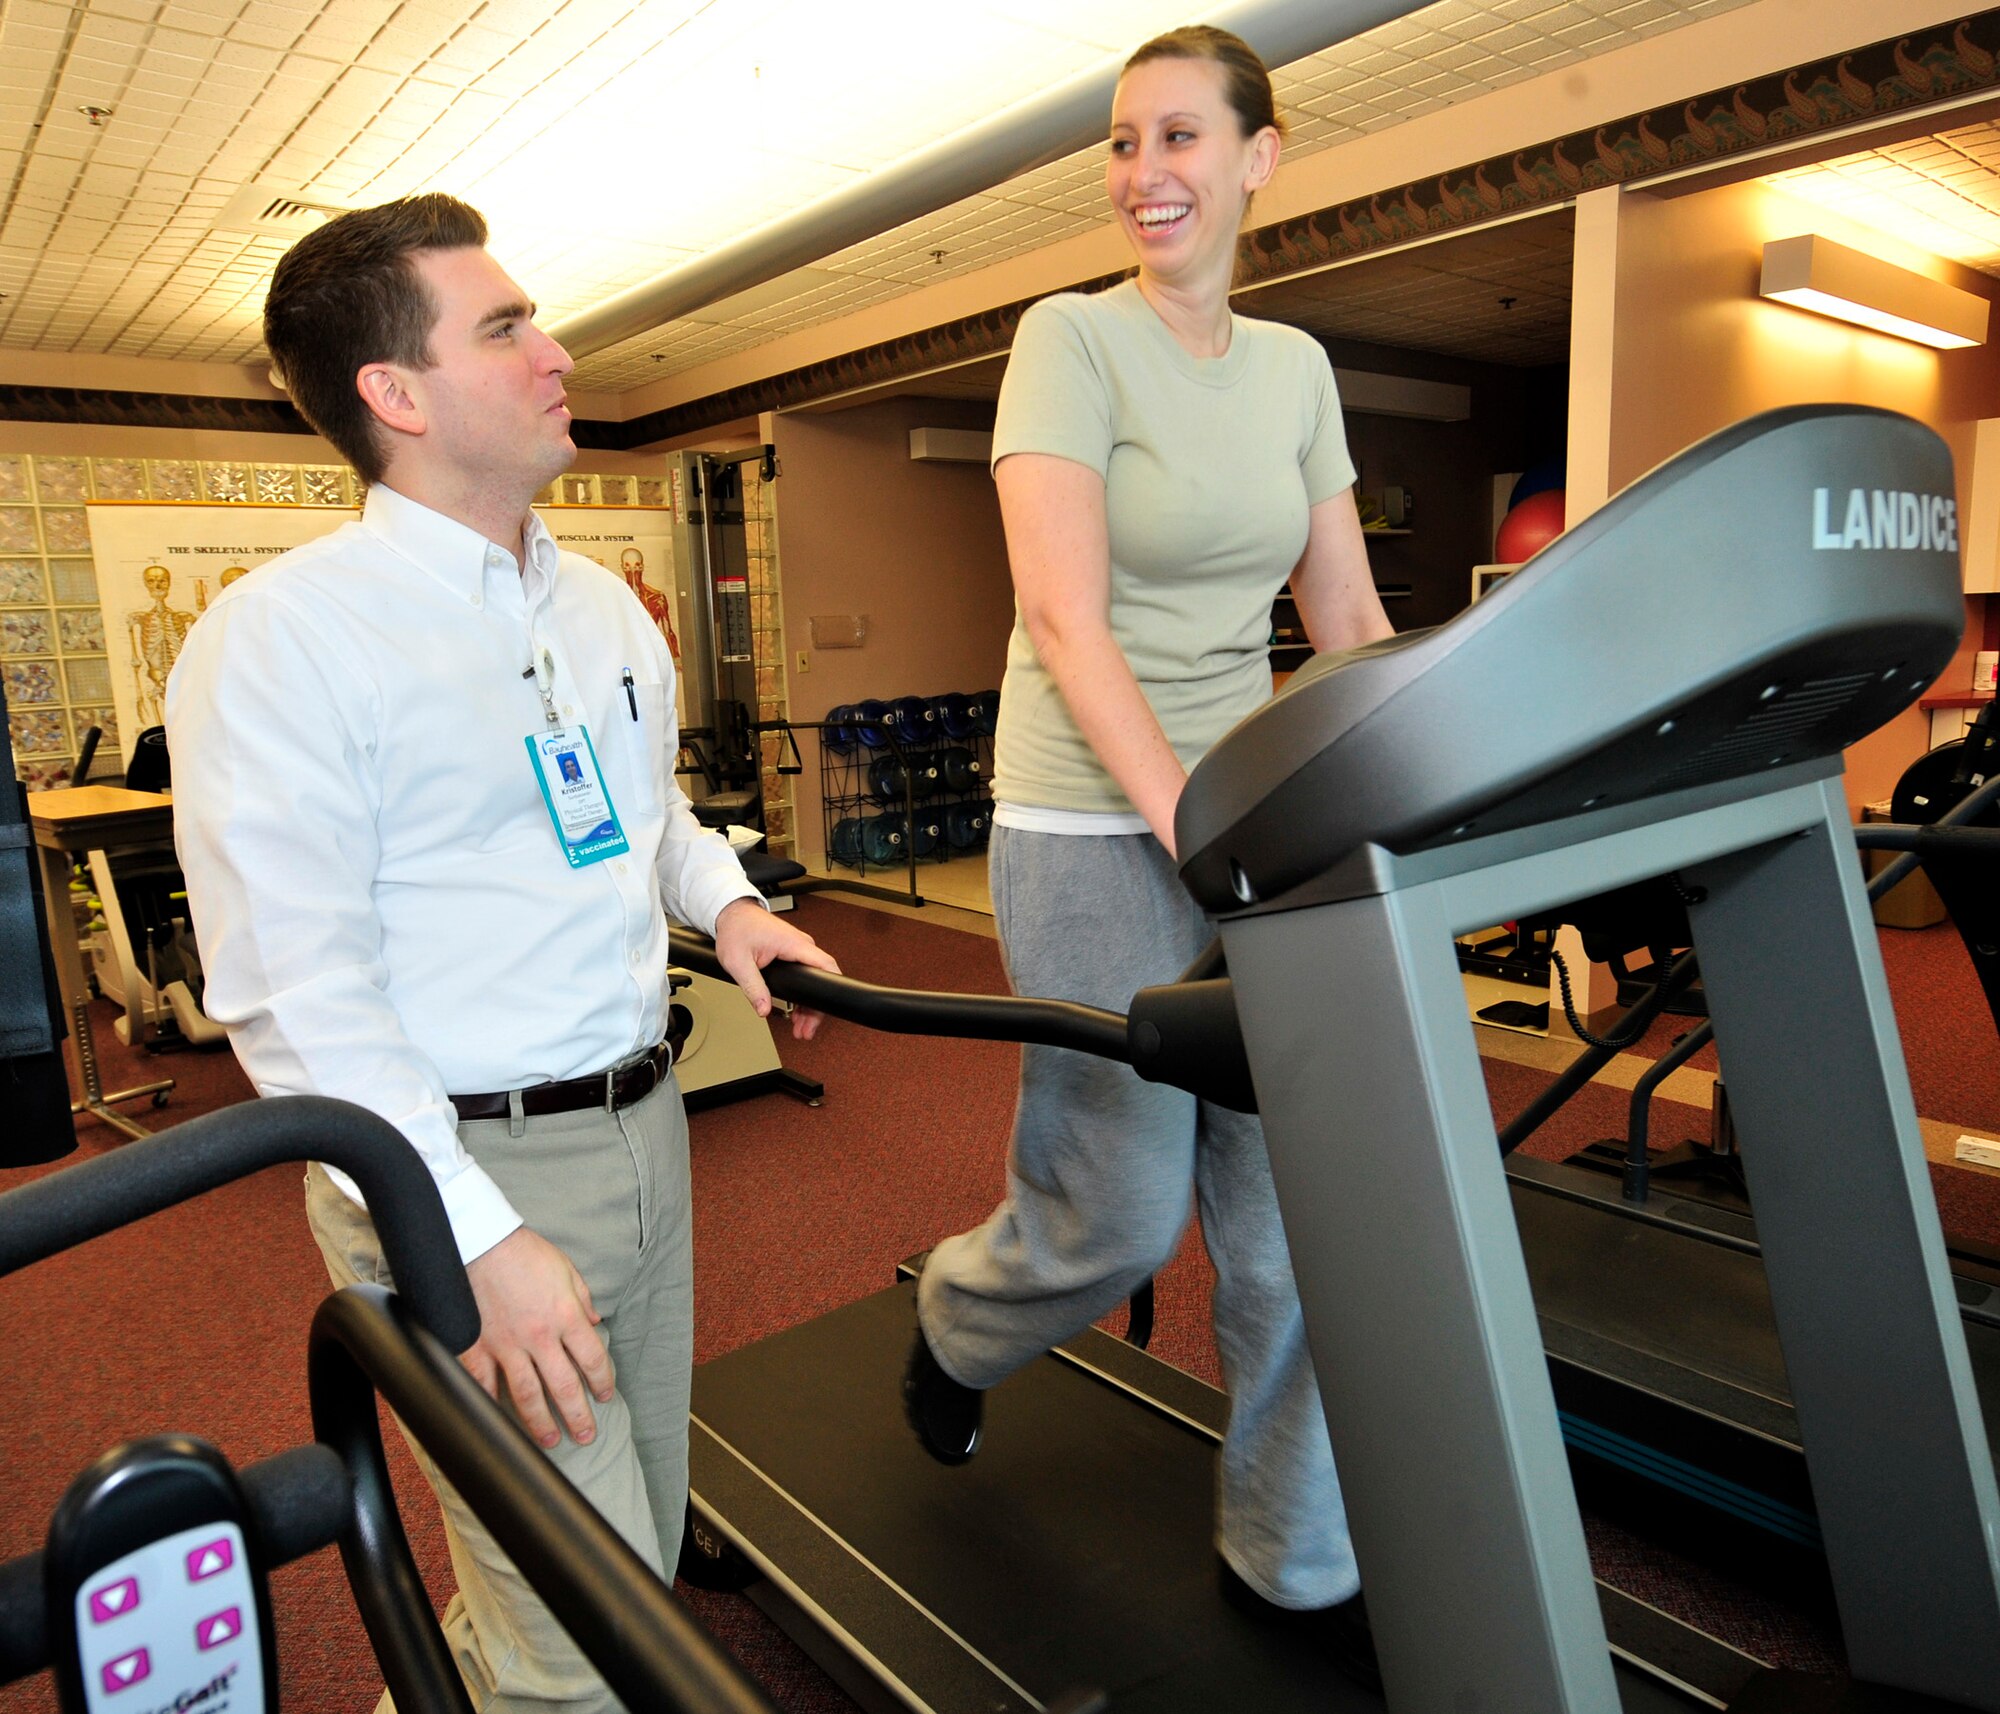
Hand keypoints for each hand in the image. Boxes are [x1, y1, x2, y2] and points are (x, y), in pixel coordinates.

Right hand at [462, 1226, 614, 1449]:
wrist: (481, 1241)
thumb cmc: (524, 1252)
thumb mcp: (565, 1269)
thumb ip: (582, 1299)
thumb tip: (593, 1323)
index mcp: (566, 1316)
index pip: (593, 1359)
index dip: (603, 1381)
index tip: (606, 1395)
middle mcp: (540, 1337)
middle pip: (564, 1387)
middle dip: (578, 1416)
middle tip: (586, 1436)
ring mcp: (507, 1346)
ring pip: (527, 1395)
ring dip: (540, 1423)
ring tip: (549, 1442)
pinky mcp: (478, 1347)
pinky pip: (485, 1385)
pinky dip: (491, 1407)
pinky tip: (499, 1425)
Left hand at [713, 897, 840, 1039]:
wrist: (731, 913)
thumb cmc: (736, 929)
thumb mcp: (738, 962)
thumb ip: (753, 987)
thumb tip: (763, 1008)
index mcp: (794, 944)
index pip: (826, 966)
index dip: (830, 991)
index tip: (822, 1013)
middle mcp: (801, 945)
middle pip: (822, 979)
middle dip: (815, 1009)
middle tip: (805, 1031)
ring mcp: (798, 948)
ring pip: (814, 980)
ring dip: (808, 1005)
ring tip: (799, 1027)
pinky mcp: (793, 952)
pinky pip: (805, 975)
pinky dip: (801, 994)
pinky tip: (794, 1010)